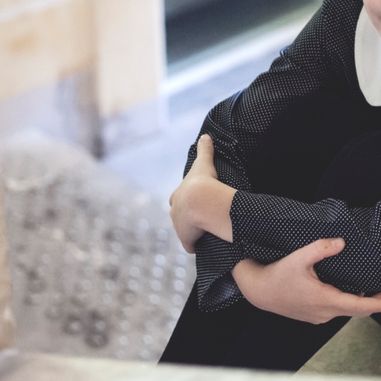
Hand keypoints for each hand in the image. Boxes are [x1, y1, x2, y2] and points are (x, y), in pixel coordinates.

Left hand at [169, 134, 234, 252]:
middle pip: (178, 216)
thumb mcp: (203, 163)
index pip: (177, 199)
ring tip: (205, 230)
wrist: (202, 201)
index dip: (186, 200)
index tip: (194, 202)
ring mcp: (179, 226)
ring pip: (184, 230)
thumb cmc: (202, 181)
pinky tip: (202, 245)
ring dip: (192, 231)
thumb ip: (205, 150)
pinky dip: (195, 245)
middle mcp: (174, 212)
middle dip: (186, 217)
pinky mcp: (186, 238)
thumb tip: (206, 135)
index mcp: (177, 196)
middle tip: (199, 217)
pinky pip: (190, 245)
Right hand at [232, 238, 380, 323]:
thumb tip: (341, 242)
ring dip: (365, 302)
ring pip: (348, 311)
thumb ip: (320, 248)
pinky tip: (356, 293)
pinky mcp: (313, 315)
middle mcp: (324, 312)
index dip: (380, 304)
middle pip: (358, 309)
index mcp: (325, 300)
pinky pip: (338, 310)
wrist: (257, 291)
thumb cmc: (276, 274)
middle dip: (380, 300)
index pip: (360, 306)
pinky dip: (351, 303)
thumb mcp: (298, 258)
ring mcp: (319, 316)